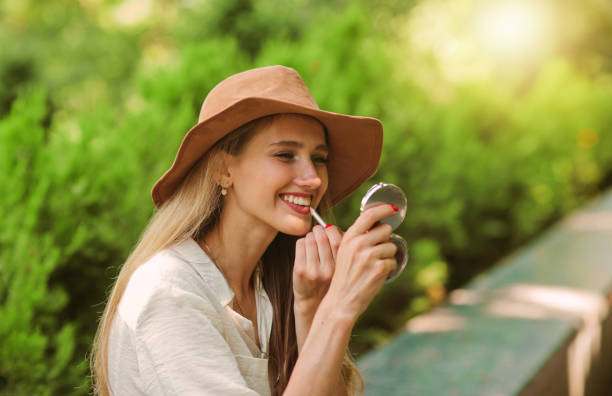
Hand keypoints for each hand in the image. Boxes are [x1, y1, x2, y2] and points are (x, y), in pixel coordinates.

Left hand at [293, 225, 342, 314]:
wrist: (313, 300)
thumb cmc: (328, 277)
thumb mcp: (341, 265)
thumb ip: (342, 248)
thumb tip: (333, 227)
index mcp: (342, 267)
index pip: (337, 239)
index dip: (332, 230)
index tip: (330, 230)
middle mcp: (329, 270)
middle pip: (322, 236)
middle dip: (319, 230)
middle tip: (318, 231)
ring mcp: (313, 271)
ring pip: (310, 239)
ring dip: (310, 236)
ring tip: (312, 240)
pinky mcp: (300, 270)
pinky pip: (300, 244)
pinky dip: (302, 241)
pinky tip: (305, 248)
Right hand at [324, 204, 397, 321]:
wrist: (341, 300)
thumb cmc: (345, 276)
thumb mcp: (345, 252)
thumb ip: (358, 238)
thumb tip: (380, 225)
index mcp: (349, 238)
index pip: (369, 215)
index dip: (384, 209)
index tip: (393, 208)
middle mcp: (358, 244)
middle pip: (385, 229)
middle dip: (385, 239)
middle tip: (377, 251)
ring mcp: (369, 256)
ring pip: (391, 246)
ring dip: (387, 256)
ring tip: (374, 266)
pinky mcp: (379, 268)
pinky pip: (393, 261)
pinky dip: (388, 268)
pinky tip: (376, 275)